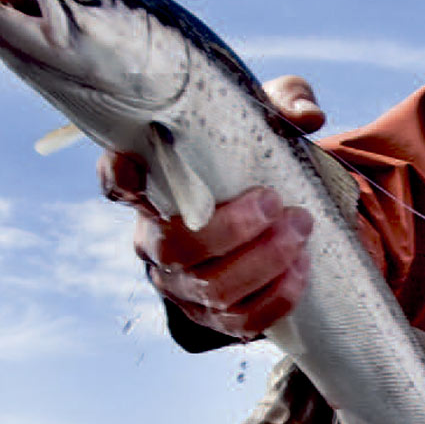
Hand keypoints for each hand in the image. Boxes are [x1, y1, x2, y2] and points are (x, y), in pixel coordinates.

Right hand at [98, 75, 326, 339]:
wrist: (279, 217)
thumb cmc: (257, 161)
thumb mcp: (269, 120)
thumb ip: (285, 103)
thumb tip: (307, 114)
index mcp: (152, 190)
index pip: (117, 182)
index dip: (119, 177)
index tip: (133, 163)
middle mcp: (156, 241)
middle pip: (174, 248)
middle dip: (230, 229)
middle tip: (274, 204)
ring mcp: (183, 285)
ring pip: (211, 288)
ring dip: (263, 261)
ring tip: (300, 230)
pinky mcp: (214, 317)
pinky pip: (240, 320)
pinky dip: (276, 297)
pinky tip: (301, 268)